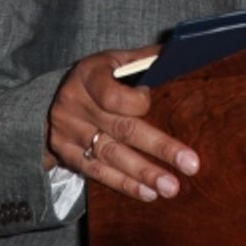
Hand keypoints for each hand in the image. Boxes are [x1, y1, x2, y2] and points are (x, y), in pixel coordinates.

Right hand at [45, 45, 199, 201]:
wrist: (55, 98)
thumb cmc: (100, 75)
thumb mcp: (116, 60)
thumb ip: (146, 58)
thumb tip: (184, 51)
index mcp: (89, 75)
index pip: (112, 94)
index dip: (136, 102)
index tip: (152, 105)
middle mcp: (75, 104)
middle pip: (122, 129)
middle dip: (159, 148)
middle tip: (190, 165)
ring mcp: (68, 132)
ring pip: (111, 156)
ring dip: (144, 174)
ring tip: (171, 187)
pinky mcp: (66, 154)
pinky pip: (97, 173)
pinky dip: (125, 184)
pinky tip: (148, 193)